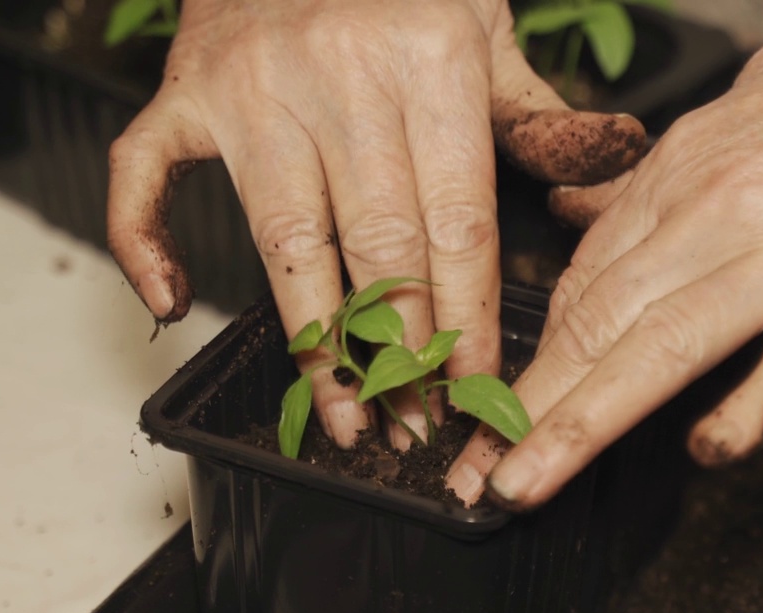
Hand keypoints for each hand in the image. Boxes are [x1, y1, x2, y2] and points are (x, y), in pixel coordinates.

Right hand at [106, 0, 644, 450]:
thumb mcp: (485, 32)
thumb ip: (538, 112)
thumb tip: (616, 156)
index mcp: (432, 62)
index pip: (458, 221)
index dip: (468, 318)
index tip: (476, 389)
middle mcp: (342, 76)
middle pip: (380, 246)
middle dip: (403, 351)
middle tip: (418, 424)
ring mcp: (255, 86)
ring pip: (286, 239)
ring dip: (316, 342)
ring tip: (346, 416)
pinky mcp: (187, 91)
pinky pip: (149, 175)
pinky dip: (146, 241)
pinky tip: (171, 304)